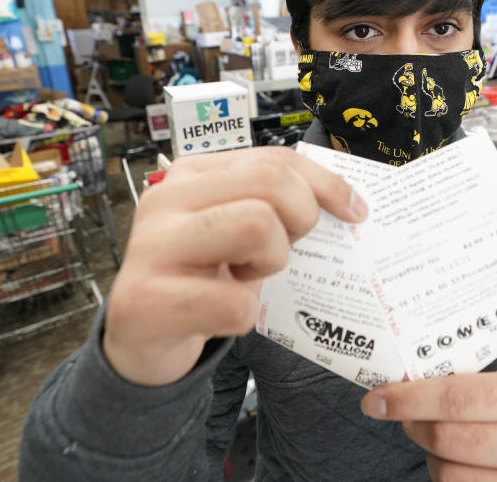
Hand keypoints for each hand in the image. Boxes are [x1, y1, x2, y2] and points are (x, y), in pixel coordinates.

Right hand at [103, 147, 367, 385]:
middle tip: (282, 252)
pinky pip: (233, 302)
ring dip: (270, 263)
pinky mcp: (145, 300)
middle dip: (300, 219)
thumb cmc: (201, 278)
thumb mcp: (235, 229)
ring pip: (256, 225)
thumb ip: (273, 204)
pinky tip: (222, 314)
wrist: (141, 339)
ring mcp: (151, 247)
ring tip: (247, 277)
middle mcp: (167, 198)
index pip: (275, 158)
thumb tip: (348, 203)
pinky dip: (244, 316)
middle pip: (270, 182)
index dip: (326, 183)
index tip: (355, 212)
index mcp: (193, 174)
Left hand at [361, 371, 496, 480]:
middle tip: (404, 417)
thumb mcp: (496, 389)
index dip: (409, 399)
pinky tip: (457, 466)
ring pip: (448, 472)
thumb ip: (454, 385)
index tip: (376, 400)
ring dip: (432, 457)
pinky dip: (445, 479)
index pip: (456, 397)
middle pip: (447, 437)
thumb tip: (392, 387)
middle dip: (414, 425)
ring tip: (441, 443)